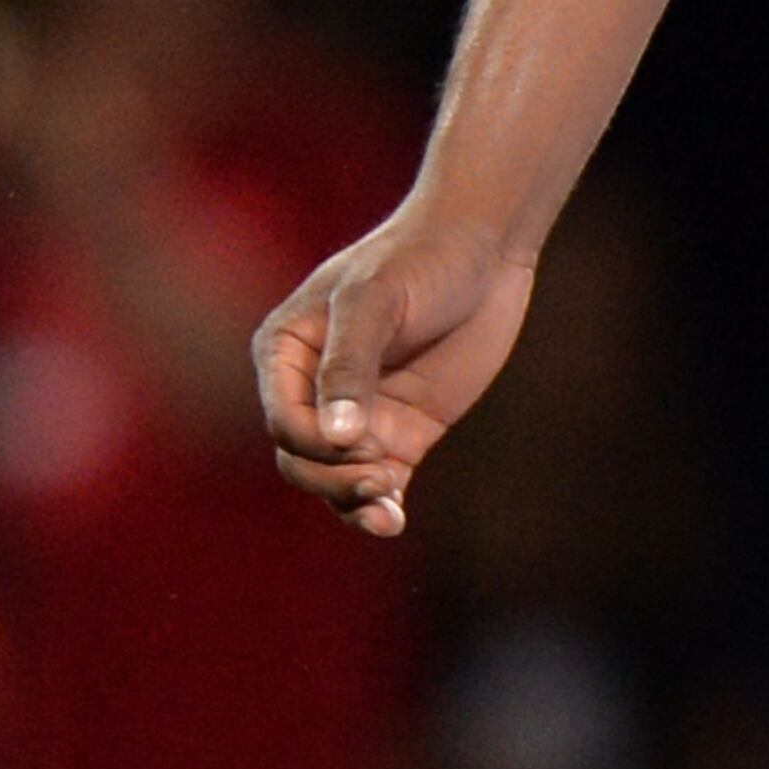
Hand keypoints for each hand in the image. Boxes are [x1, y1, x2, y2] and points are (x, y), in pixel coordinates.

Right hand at [256, 207, 537, 538]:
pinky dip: (381, 506)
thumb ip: (349, 365)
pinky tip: (394, 521)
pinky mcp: (403, 431)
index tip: (364, 437)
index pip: (284, 420)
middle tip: (382, 473)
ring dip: (354, 503)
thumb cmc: (419, 257)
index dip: (315, 442)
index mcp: (287, 351)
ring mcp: (360, 413)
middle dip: (333, 478)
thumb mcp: (375, 300)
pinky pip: (380, 482)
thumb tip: (332, 435)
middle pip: (302, 459)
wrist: (485, 246)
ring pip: (335, 479)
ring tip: (389, 516)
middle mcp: (315, 388)